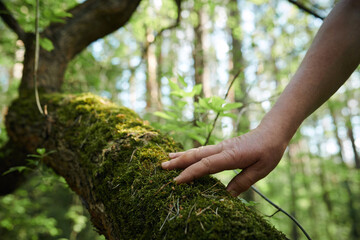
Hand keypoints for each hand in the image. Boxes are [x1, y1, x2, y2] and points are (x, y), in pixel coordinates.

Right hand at [161, 125, 287, 196]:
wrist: (272, 132)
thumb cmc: (268, 151)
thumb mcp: (260, 170)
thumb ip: (242, 182)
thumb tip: (226, 196)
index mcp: (230, 155)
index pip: (206, 165)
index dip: (190, 173)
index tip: (176, 181)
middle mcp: (222, 149)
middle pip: (196, 155)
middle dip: (179, 162)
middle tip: (161, 167)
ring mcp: (221, 146)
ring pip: (197, 151)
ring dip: (181, 156)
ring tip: (167, 159)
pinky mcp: (222, 146)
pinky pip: (202, 150)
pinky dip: (190, 153)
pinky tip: (185, 155)